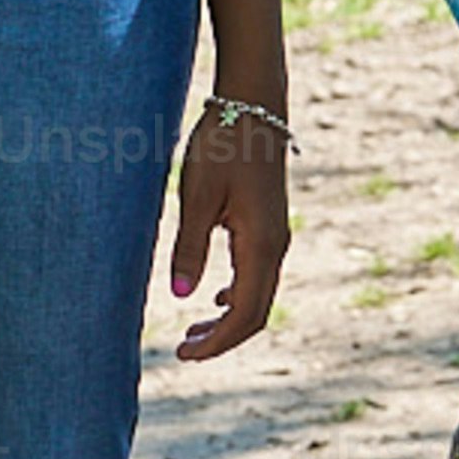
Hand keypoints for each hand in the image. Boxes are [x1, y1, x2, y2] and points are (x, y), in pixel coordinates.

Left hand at [166, 100, 290, 359]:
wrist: (253, 104)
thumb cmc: (222, 145)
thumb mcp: (197, 196)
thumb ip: (190, 247)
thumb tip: (183, 296)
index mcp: (260, 244)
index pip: (244, 312)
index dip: (217, 341)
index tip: (183, 354)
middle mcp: (275, 245)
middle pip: (256, 312)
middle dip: (222, 338)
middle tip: (183, 350)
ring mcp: (276, 235)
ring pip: (258, 294)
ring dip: (228, 318)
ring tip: (193, 331)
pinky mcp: (269, 224)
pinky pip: (258, 274)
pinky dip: (237, 295)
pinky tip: (213, 295)